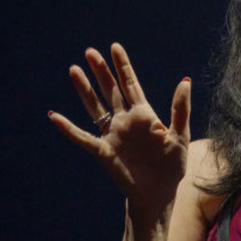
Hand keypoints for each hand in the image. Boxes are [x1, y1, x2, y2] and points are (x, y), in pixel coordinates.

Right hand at [49, 43, 190, 217]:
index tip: (114, 47)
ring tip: (74, 70)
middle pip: (110, 91)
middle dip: (101, 72)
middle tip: (90, 51)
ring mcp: (113, 135)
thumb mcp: (180, 135)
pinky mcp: (104, 151)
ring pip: (95, 107)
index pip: (131, 85)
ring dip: (84, 90)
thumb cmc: (171, 166)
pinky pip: (83, 138)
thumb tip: (185, 80)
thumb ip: (180, 109)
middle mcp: (125, 121)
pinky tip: (55, 116)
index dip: (123, 66)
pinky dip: (69, 128)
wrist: (159, 193)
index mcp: (145, 115)